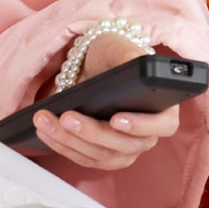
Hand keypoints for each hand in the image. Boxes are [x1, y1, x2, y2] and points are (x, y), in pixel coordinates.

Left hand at [33, 31, 179, 173]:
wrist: (94, 67)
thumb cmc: (113, 58)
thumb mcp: (121, 49)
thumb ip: (129, 57)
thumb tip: (131, 66)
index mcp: (163, 109)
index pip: (162, 125)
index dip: (140, 126)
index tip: (115, 119)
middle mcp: (147, 135)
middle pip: (122, 145)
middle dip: (90, 132)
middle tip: (65, 116)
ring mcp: (125, 150)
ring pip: (98, 155)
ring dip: (68, 140)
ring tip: (45, 120)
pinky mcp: (102, 157)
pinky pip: (83, 158)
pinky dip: (61, 145)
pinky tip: (45, 131)